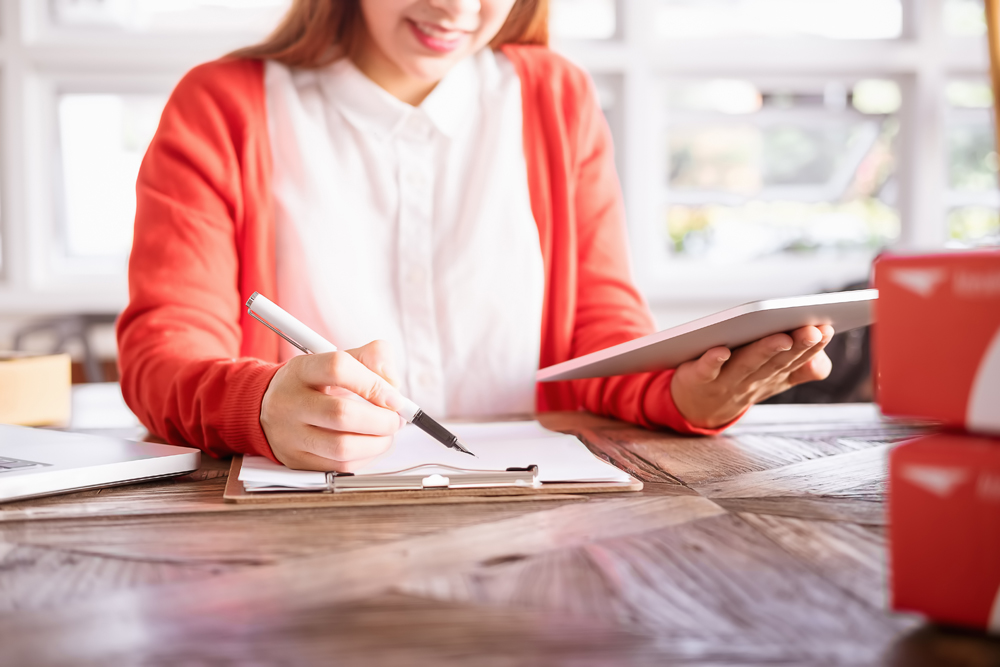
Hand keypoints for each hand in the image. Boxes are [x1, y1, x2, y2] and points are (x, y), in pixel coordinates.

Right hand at [259, 340, 405, 471]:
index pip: (338, 368)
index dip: (373, 383)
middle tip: (395, 419)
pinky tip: (370, 445)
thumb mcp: (336, 358)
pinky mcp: (296, 461)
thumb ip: (372, 358)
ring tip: (386, 433)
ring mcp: (289, 435)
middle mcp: (290, 402)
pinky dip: (365, 457)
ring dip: (377, 443)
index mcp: (301, 370)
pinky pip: (340, 467)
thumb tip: (393, 383)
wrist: (269, 407)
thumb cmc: (314, 383)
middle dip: (381, 420)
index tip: (394, 396)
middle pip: (341, 414)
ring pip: (342, 448)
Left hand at [670, 325, 834, 429]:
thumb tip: (822, 355)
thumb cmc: (742, 383)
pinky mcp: (698, 378)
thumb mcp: (776, 379)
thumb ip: (803, 367)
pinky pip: (707, 370)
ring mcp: (725, 380)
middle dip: (797, 346)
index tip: (826, 329)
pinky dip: (713, 361)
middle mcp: (753, 379)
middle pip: (776, 362)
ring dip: (765, 351)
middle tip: (812, 330)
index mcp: (773, 376)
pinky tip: (721, 350)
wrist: (699, 408)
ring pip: (747, 364)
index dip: (813, 347)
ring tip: (782, 337)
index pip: (797, 360)